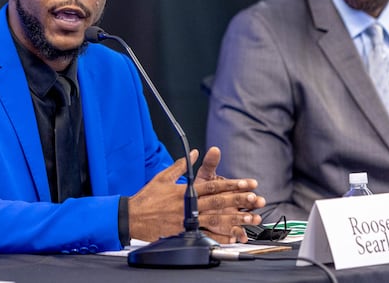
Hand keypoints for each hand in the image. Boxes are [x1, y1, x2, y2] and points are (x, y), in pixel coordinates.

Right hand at [128, 147, 264, 242]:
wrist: (133, 216)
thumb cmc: (148, 196)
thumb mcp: (163, 176)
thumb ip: (181, 164)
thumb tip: (194, 152)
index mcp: (186, 190)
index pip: (214, 186)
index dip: (233, 184)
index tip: (248, 183)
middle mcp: (189, 205)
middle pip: (219, 202)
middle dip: (239, 200)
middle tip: (256, 198)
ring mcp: (188, 220)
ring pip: (216, 219)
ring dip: (235, 219)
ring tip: (251, 219)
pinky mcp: (184, 232)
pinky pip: (206, 234)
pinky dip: (221, 236)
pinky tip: (234, 236)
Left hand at [194, 146, 264, 242]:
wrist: (192, 206)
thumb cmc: (202, 189)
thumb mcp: (205, 176)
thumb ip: (210, 164)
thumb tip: (214, 150)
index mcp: (231, 189)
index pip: (242, 186)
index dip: (246, 185)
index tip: (252, 183)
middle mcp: (233, 204)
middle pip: (246, 203)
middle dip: (253, 201)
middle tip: (258, 200)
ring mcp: (230, 217)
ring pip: (242, 218)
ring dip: (249, 218)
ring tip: (254, 219)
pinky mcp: (225, 230)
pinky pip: (232, 234)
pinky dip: (236, 235)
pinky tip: (240, 236)